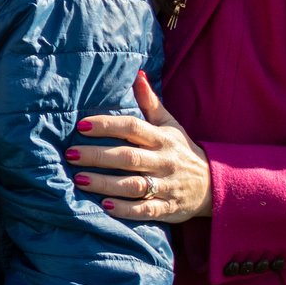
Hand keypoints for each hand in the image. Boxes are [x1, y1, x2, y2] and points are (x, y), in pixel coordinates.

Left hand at [71, 72, 214, 224]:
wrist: (214, 185)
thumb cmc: (182, 151)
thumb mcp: (170, 125)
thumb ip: (151, 102)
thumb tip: (137, 74)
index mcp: (162, 139)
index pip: (133, 128)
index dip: (107, 125)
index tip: (81, 125)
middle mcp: (164, 161)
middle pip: (128, 157)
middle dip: (98, 155)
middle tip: (71, 154)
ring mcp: (166, 186)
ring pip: (133, 185)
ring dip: (105, 183)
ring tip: (79, 179)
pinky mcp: (168, 209)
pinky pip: (145, 210)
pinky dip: (125, 209)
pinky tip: (104, 206)